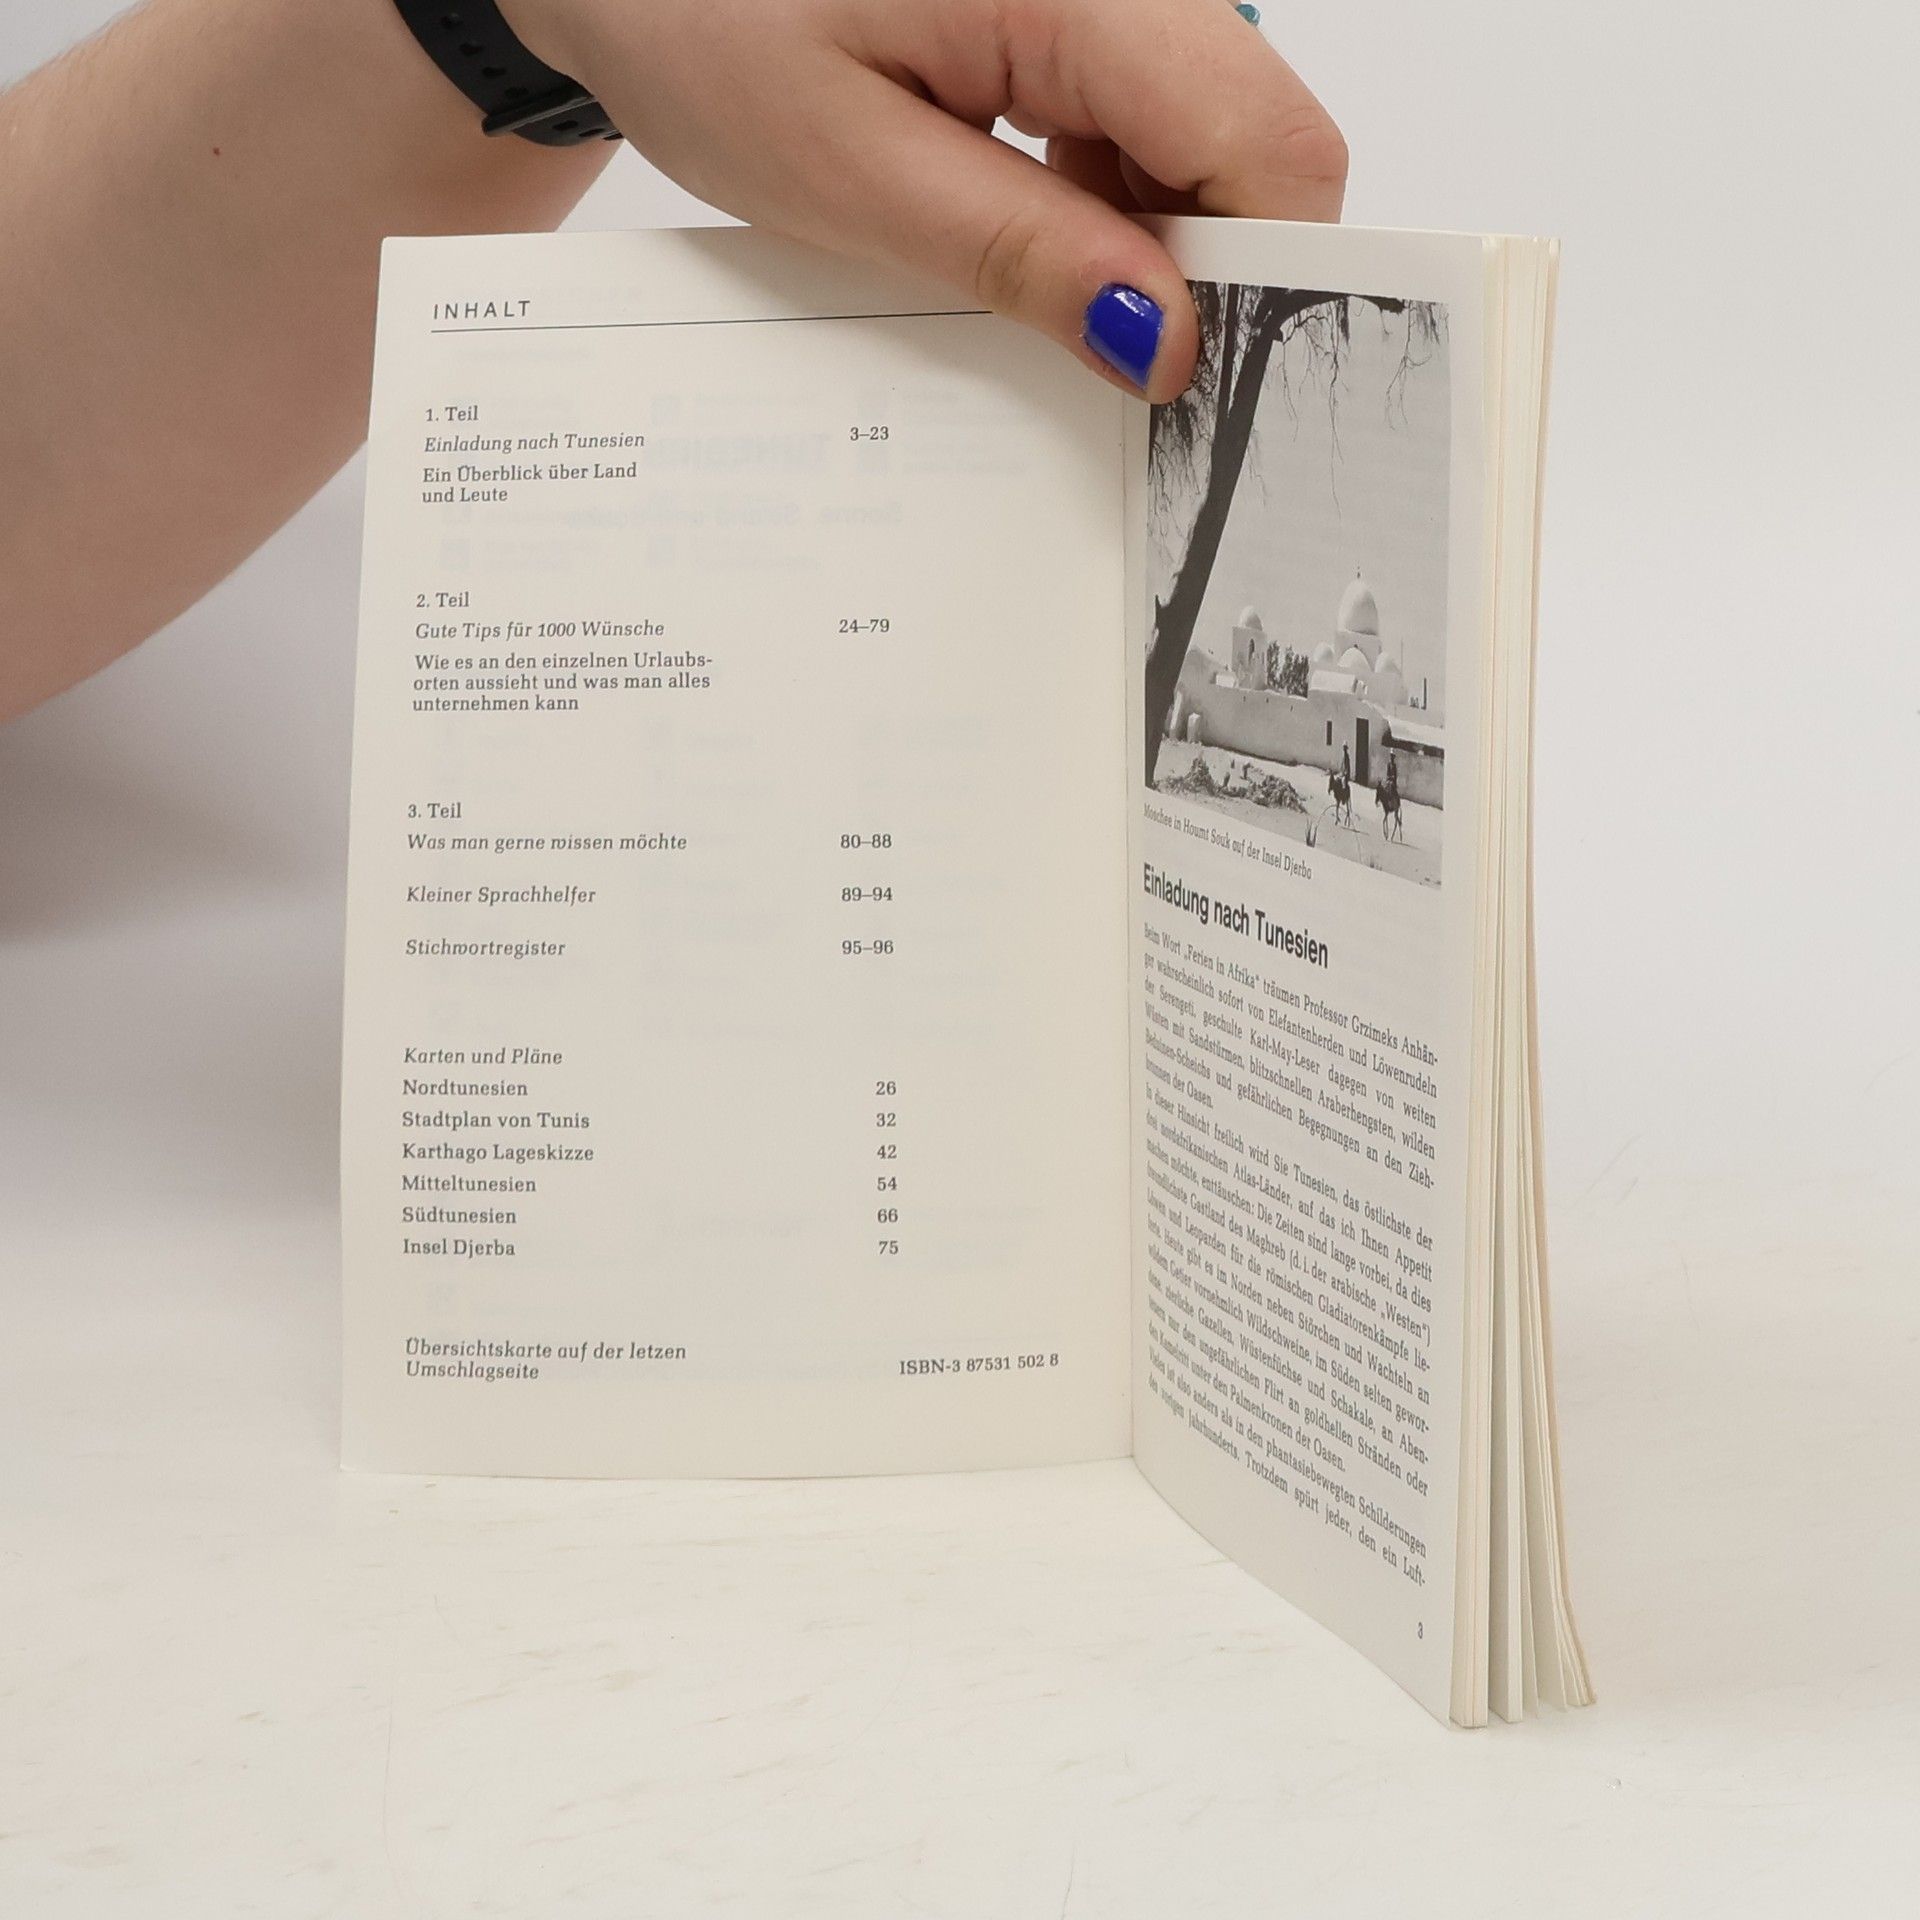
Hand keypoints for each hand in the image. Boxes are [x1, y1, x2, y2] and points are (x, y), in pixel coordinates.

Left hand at [503, 0, 1346, 400]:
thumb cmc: (703, 28)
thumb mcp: (856, 176)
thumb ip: (1023, 254)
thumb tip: (1166, 342)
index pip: (1266, 143)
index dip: (1252, 278)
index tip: (1185, 382)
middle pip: (1257, 138)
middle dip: (1200, 267)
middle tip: (1088, 347)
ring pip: (1209, 134)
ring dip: (1146, 236)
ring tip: (1019, 270)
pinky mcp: (1078, 6)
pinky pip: (1148, 114)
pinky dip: (1107, 195)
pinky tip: (1020, 219)